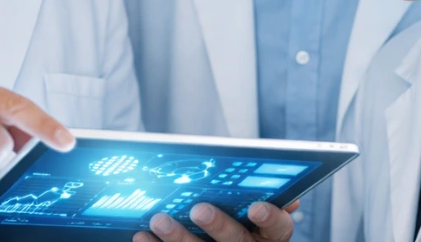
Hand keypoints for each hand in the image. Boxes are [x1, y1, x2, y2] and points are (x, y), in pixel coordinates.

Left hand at [133, 200, 297, 241]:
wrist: (219, 241)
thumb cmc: (238, 219)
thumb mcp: (255, 211)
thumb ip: (260, 193)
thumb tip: (273, 184)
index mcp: (270, 235)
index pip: (278, 227)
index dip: (268, 217)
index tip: (255, 206)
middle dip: (218, 226)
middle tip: (198, 209)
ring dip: (178, 238)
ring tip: (159, 219)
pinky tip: (142, 237)